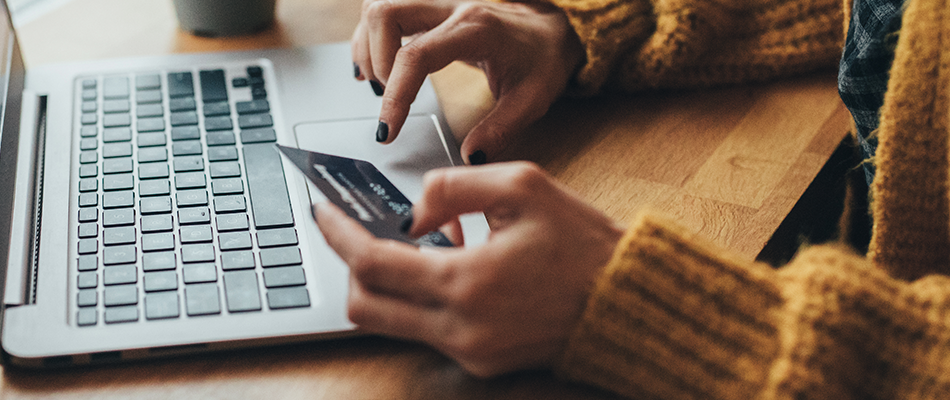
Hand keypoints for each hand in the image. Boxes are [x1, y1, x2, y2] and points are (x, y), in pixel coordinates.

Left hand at [312, 162, 623, 376]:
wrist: (627, 301)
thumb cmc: (582, 243)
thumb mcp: (522, 186)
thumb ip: (452, 186)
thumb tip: (411, 211)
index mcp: (466, 282)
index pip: (372, 263)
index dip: (338, 235)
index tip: (322, 211)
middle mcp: (460, 328)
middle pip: (365, 306)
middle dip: (351, 265)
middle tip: (357, 230)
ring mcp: (468, 352)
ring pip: (390, 323)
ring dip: (388, 282)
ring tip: (418, 243)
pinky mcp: (480, 363)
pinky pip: (425, 331)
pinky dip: (421, 298)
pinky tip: (450, 266)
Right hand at [351, 0, 583, 163]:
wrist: (551, 31)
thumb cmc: (542, 60)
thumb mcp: (532, 100)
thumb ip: (500, 130)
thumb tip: (470, 156)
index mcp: (475, 30)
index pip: (417, 55)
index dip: (396, 94)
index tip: (388, 129)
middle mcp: (451, 8)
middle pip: (385, 13)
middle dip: (374, 60)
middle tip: (386, 97)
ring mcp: (438, 5)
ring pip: (379, 7)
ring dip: (367, 47)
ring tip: (379, 83)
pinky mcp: (429, 11)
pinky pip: (385, 13)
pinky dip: (370, 39)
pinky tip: (375, 67)